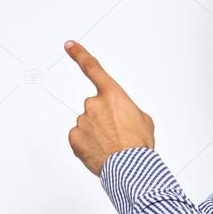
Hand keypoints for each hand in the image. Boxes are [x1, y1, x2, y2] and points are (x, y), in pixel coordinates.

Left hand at [64, 40, 154, 176]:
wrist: (130, 168)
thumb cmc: (139, 145)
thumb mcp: (143, 120)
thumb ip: (127, 110)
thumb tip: (121, 116)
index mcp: (113, 95)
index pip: (93, 68)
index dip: (79, 55)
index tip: (69, 45)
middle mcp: (94, 104)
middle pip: (95, 107)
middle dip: (104, 118)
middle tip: (118, 134)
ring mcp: (82, 121)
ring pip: (87, 124)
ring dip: (97, 133)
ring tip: (112, 146)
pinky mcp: (74, 137)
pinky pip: (79, 138)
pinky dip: (87, 144)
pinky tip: (100, 152)